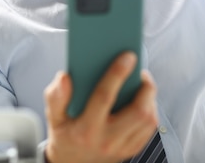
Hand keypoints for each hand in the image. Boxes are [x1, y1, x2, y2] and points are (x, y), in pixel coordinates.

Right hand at [43, 52, 157, 162]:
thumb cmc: (65, 135)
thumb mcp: (53, 117)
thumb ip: (55, 97)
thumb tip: (65, 77)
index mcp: (85, 129)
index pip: (104, 97)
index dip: (117, 74)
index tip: (127, 56)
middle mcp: (106, 140)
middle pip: (138, 112)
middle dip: (146, 87)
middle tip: (141, 71)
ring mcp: (122, 147)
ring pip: (148, 120)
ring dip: (150, 98)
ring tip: (142, 83)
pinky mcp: (131, 149)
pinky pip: (149, 128)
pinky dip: (150, 109)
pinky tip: (143, 98)